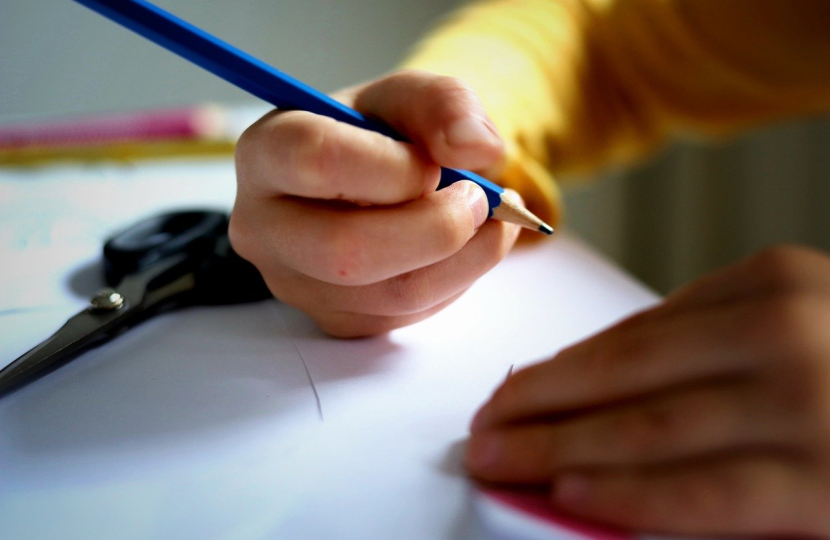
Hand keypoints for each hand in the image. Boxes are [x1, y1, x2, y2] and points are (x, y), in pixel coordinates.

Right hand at [230, 70, 520, 336]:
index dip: (393, 166)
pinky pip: (409, 313)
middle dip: (436, 228)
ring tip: (491, 219)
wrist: (359, 184)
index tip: (435, 164)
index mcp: (265, 153)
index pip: (317, 160)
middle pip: (346, 252)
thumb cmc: (373, 136)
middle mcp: (265, 228)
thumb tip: (480, 149)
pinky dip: (457, 279)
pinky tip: (466, 246)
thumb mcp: (403, 97)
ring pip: (391, 294)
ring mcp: (297, 284)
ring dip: (465, 258)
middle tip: (479, 200)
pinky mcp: (336, 320)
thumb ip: (443, 103)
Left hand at [467, 245, 829, 536]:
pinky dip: (634, 496)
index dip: (556, 370)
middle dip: (539, 409)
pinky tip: (573, 495)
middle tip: (481, 432)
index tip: (505, 394)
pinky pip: (710, 493)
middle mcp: (788, 331)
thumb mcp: (786, 322)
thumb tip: (577, 377)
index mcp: (770, 283)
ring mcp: (811, 403)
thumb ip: (695, 341)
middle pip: (625, 377)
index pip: (630, 335)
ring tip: (501, 462)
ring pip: (650, 430)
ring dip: (560, 451)